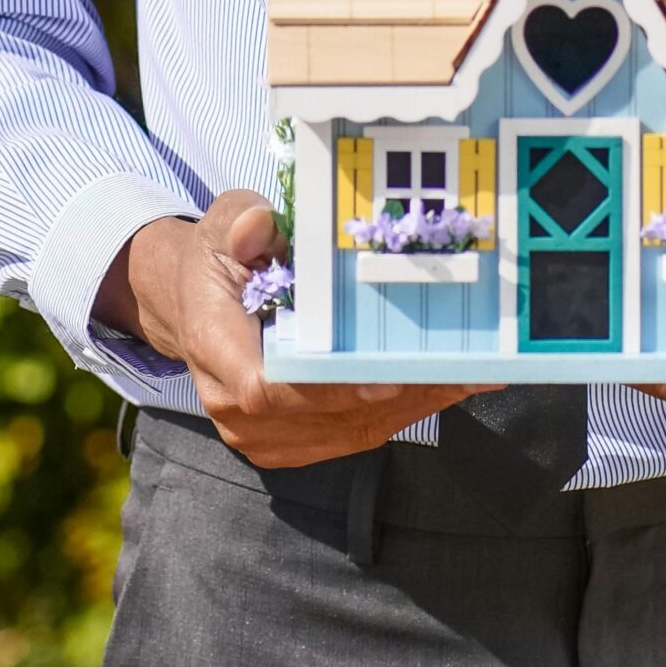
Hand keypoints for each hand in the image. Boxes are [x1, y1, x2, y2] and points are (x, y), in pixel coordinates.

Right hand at [95, 190, 496, 467]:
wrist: (193, 303)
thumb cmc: (217, 260)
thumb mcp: (222, 226)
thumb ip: (242, 225)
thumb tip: (257, 227)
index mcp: (213, 349)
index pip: (266, 388)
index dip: (326, 390)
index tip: (383, 382)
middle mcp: (235, 408)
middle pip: (324, 414)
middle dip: (395, 391)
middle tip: (459, 366)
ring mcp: (265, 434)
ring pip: (350, 431)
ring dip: (413, 403)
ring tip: (471, 373)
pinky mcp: (295, 441)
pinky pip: (356, 434)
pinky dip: (405, 410)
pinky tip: (449, 384)